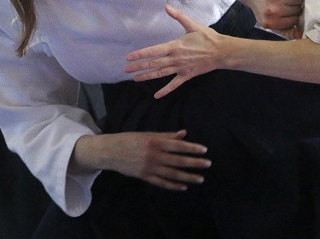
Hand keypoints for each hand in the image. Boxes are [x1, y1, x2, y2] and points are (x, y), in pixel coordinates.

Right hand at [79, 130, 210, 190]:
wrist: (111, 152)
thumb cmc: (130, 140)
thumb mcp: (148, 134)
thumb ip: (166, 135)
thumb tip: (184, 134)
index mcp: (155, 142)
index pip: (178, 146)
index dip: (192, 148)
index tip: (204, 150)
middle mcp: (154, 156)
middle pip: (178, 160)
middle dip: (194, 163)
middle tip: (208, 164)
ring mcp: (149, 168)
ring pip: (172, 174)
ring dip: (187, 177)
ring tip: (200, 178)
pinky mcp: (145, 176)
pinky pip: (162, 183)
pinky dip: (173, 185)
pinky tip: (184, 186)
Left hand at [126, 5, 224, 97]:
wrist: (221, 52)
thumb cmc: (207, 37)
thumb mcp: (193, 25)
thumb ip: (179, 16)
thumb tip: (166, 6)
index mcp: (175, 46)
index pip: (153, 51)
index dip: (140, 54)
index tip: (129, 57)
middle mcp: (175, 58)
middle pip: (154, 64)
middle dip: (139, 66)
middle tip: (126, 70)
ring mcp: (180, 68)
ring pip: (161, 74)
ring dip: (148, 76)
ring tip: (135, 79)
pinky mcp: (187, 75)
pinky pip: (174, 84)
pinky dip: (165, 90)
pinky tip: (156, 95)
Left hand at [239, 0, 306, 33]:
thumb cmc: (261, 5)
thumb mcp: (269, 22)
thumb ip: (284, 31)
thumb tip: (300, 35)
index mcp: (270, 23)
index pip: (295, 22)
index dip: (297, 17)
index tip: (294, 12)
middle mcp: (272, 11)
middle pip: (298, 11)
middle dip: (297, 7)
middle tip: (289, 3)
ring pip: (299, 0)